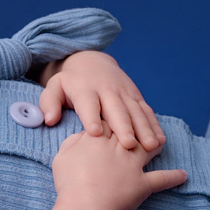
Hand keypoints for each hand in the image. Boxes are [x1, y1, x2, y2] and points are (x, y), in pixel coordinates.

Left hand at [39, 51, 165, 150]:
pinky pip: (147, 110)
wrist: (92, 62)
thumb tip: (48, 119)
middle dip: (124, 126)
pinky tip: (160, 141)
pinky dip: (155, 125)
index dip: (91, 117)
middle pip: (116, 109)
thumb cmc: (70, 83)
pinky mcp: (136, 96)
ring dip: (144, 128)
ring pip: (136, 111)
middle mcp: (107, 90)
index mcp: (85, 90)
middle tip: (129, 144)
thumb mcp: (54, 87)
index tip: (95, 133)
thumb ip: (49, 102)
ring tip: (151, 146)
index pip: (88, 104)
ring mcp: (124, 93)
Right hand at [51, 122, 187, 209]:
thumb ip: (73, 142)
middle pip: (132, 130)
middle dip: (137, 126)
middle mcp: (120, 146)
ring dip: (157, 143)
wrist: (85, 205)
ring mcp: (133, 164)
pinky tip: (183, 175)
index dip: (111, 121)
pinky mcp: (143, 183)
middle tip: (142, 124)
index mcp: (99, 136)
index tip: (113, 121)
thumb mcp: (63, 156)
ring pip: (149, 148)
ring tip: (162, 142)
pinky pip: (161, 179)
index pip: (109, 121)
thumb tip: (82, 136)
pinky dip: (173, 177)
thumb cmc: (70, 182)